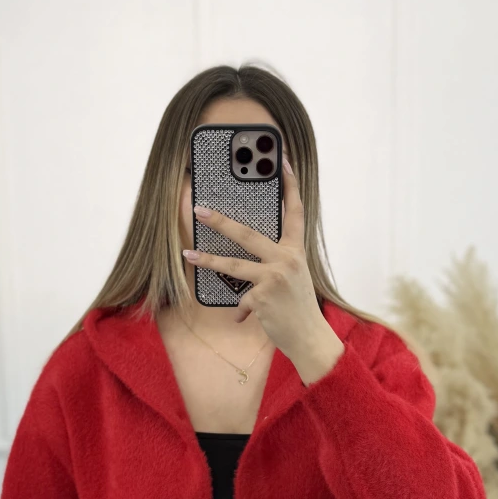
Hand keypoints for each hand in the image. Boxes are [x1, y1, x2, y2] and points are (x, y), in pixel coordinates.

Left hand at [183, 157, 344, 382]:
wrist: (309, 337)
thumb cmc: (299, 307)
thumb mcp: (294, 277)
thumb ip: (277, 261)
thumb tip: (248, 254)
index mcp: (296, 250)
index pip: (295, 211)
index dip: (290, 185)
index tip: (283, 161)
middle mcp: (287, 259)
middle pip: (247, 233)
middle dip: (220, 221)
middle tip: (199, 209)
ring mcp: (274, 277)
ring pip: (232, 264)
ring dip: (207, 260)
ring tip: (188, 255)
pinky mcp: (262, 297)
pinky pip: (241, 300)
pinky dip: (240, 310)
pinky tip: (242, 319)